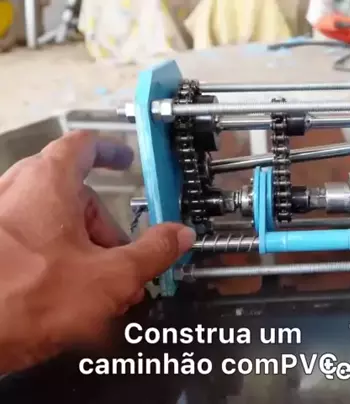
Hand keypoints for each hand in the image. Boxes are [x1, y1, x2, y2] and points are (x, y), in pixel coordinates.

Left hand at [0, 131, 194, 372]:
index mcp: (47, 183)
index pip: (83, 146)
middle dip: (104, 226)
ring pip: (50, 220)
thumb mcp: (110, 277)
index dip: (110, 151)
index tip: (125, 161)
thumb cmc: (25, 299)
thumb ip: (153, 251)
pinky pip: (28, 240)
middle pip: (73, 194)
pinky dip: (53, 257)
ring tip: (99, 287)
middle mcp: (14, 191)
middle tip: (124, 256)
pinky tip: (67, 294)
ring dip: (81, 247)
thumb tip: (178, 236)